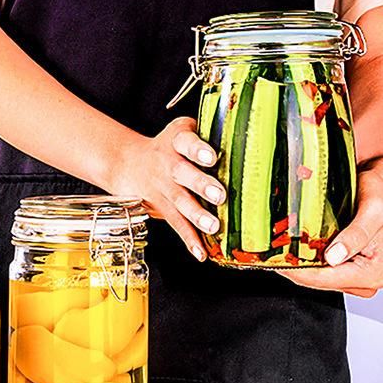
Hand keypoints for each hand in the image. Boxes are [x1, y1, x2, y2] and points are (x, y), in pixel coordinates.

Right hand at [112, 117, 224, 259]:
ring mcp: (163, 187)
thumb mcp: (182, 131)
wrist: (128, 163)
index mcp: (176, 140)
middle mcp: (168, 163)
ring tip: (213, 226)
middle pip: (182, 173)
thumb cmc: (168, 146)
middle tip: (219, 195)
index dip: (198, 149)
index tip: (211, 157)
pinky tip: (200, 252)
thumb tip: (254, 137)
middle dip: (200, 184)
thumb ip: (209, 133)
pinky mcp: (161, 207)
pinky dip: (189, 239)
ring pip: (179, 201)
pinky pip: (175, 223)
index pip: (186, 142)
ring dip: (196, 215)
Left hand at [279, 162, 382, 297]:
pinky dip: (310, 258)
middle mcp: (366, 278)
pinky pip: (324, 268)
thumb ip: (356, 234)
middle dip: (296, 266)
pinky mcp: (350, 266)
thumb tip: (334, 256)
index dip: (295, 271)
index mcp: (372, 272)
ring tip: (283, 248)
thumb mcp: (374, 209)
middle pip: (318, 280)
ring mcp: (357, 274)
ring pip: (319, 275)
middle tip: (273, 252)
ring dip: (301, 262)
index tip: (274, 261)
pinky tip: (298, 246)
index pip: (323, 280)